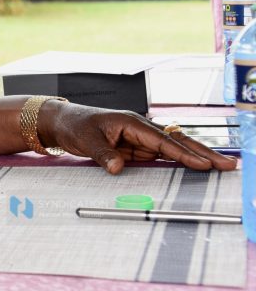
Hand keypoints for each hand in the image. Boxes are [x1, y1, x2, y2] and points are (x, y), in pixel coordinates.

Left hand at [37, 100, 238, 173]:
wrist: (64, 121)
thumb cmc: (75, 126)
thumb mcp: (86, 141)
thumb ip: (102, 155)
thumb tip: (118, 168)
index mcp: (131, 122)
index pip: (163, 141)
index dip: (184, 153)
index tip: (203, 164)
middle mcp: (140, 128)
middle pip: (176, 141)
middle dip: (202, 153)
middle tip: (227, 164)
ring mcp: (140, 137)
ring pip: (173, 148)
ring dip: (195, 157)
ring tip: (219, 166)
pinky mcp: (136, 146)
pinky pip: (161, 154)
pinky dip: (179, 160)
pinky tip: (195, 167)